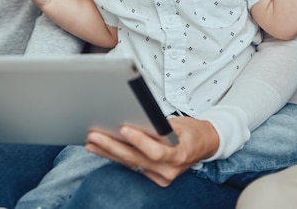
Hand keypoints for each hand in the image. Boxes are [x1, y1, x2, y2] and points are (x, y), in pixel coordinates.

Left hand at [85, 117, 219, 186]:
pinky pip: (133, 167)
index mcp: (180, 154)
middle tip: (95, 135)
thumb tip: (134, 119)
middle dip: (113, 146)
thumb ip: (159, 126)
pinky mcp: (156, 178)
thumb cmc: (191, 130)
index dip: (139, 141)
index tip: (123, 128)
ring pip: (131, 164)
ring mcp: (163, 177)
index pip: (156, 150)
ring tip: (91, 142)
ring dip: (109, 152)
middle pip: (137, 159)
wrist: (205, 145)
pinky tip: (102, 149)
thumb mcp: (180, 123)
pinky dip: (117, 157)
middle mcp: (170, 169)